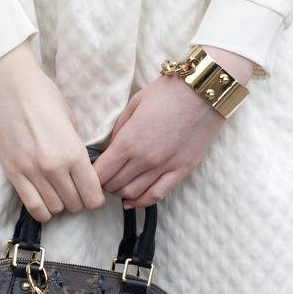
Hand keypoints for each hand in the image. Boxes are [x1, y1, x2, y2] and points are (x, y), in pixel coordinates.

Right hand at [0, 40, 105, 221]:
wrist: (9, 86)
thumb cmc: (43, 96)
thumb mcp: (71, 121)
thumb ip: (78, 150)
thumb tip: (84, 172)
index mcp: (74, 152)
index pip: (92, 194)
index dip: (96, 198)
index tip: (94, 193)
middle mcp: (54, 167)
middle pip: (75, 204)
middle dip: (79, 201)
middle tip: (76, 190)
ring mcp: (31, 172)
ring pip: (55, 208)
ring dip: (60, 204)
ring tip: (59, 192)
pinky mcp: (13, 173)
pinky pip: (32, 206)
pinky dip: (42, 210)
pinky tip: (45, 200)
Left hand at [94, 46, 253, 207]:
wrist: (204, 91)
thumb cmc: (167, 93)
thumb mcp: (133, 105)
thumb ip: (118, 131)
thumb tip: (108, 149)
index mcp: (128, 142)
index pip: (100, 173)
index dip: (91, 176)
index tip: (88, 173)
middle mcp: (144, 160)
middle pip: (114, 185)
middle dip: (104, 184)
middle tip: (102, 178)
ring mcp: (164, 168)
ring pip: (133, 194)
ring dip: (119, 193)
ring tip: (116, 185)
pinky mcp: (182, 171)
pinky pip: (157, 195)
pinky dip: (141, 202)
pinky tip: (131, 202)